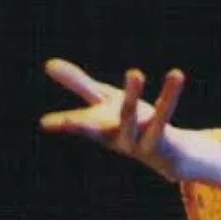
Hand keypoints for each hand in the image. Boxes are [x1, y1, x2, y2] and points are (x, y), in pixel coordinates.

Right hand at [39, 58, 186, 180]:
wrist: (170, 155)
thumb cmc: (130, 124)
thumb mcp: (104, 101)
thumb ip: (79, 84)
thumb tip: (48, 64)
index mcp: (99, 129)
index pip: (79, 126)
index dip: (64, 124)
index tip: (45, 124)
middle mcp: (115, 138)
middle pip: (98, 127)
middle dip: (83, 124)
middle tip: (67, 120)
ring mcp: (138, 142)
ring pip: (131, 117)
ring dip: (132, 95)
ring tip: (135, 72)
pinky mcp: (162, 140)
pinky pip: (163, 116)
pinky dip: (169, 95)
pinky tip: (175, 75)